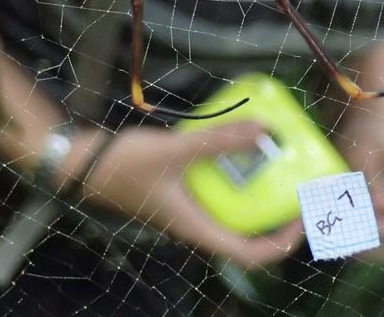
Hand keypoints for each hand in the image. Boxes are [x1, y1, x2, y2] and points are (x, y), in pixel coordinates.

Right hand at [85, 121, 303, 268]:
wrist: (82, 163)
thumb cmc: (124, 167)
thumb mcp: (175, 152)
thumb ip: (218, 141)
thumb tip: (262, 130)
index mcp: (196, 228)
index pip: (248, 253)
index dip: (280, 242)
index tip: (302, 219)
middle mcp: (194, 223)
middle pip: (243, 230)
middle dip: (271, 210)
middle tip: (293, 182)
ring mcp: (185, 207)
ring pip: (228, 206)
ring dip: (251, 187)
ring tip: (269, 158)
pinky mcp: (176, 189)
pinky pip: (212, 186)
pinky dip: (228, 170)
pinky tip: (231, 143)